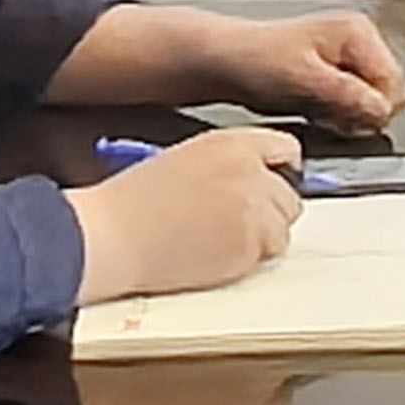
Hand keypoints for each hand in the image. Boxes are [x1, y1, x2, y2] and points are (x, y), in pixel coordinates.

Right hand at [68, 123, 305, 299]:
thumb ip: (228, 164)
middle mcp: (251, 174)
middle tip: (238, 222)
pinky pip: (266, 257)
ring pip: (282, 230)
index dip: (281, 171)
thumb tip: (256, 179)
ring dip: (262, 238)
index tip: (277, 183)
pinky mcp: (248, 249)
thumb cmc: (134, 201)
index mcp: (232, 144)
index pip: (286, 149)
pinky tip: (213, 254)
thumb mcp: (185, 158)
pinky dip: (247, 260)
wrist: (114, 237)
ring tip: (220, 240)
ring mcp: (254, 213)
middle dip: (270, 211)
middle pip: (290, 196)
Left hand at [218, 6, 404, 129]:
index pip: (393, 83)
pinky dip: (340, 116)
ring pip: (373, 102)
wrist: (224, 63)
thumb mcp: (303, 80)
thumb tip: (380, 112)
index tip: (348, 120)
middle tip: (330, 117)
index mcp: (357, 32)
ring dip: (350, 116)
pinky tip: (317, 112)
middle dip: (363, 113)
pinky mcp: (338, 75)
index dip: (373, 109)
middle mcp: (359, 41)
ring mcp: (349, 58)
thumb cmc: (254, 61)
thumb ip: (346, 95)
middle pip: (388, 93)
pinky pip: (355, 106)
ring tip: (319, 112)